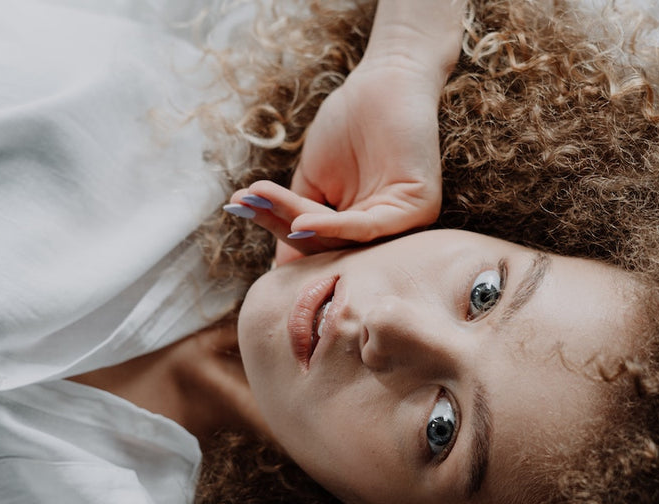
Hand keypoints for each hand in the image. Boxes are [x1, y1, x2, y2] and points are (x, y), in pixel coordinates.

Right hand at [228, 59, 445, 264]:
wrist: (384, 81)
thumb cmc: (349, 126)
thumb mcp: (314, 180)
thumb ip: (295, 219)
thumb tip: (276, 268)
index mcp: (359, 230)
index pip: (314, 241)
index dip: (276, 227)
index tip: (238, 209)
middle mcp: (383, 233)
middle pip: (325, 245)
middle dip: (282, 224)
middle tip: (246, 204)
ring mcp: (403, 224)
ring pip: (342, 239)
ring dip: (300, 226)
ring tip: (262, 206)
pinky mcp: (419, 210)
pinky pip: (368, 228)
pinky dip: (332, 227)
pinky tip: (301, 221)